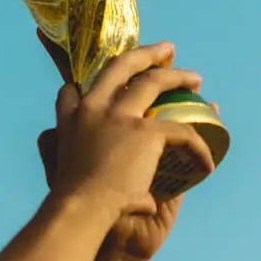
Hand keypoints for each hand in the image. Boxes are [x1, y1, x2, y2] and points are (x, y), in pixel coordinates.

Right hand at [35, 32, 215, 218]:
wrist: (81, 210)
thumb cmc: (71, 202)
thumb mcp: (57, 167)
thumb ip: (60, 151)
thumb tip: (52, 143)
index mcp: (70, 119)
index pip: (73, 90)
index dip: (87, 85)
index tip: (103, 83)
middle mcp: (92, 109)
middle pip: (121, 67)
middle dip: (145, 54)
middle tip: (166, 49)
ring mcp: (119, 116)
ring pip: (154, 82)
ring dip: (178, 77)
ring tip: (195, 78)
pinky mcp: (145, 132)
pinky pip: (181, 131)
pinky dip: (199, 147)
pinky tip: (207, 161)